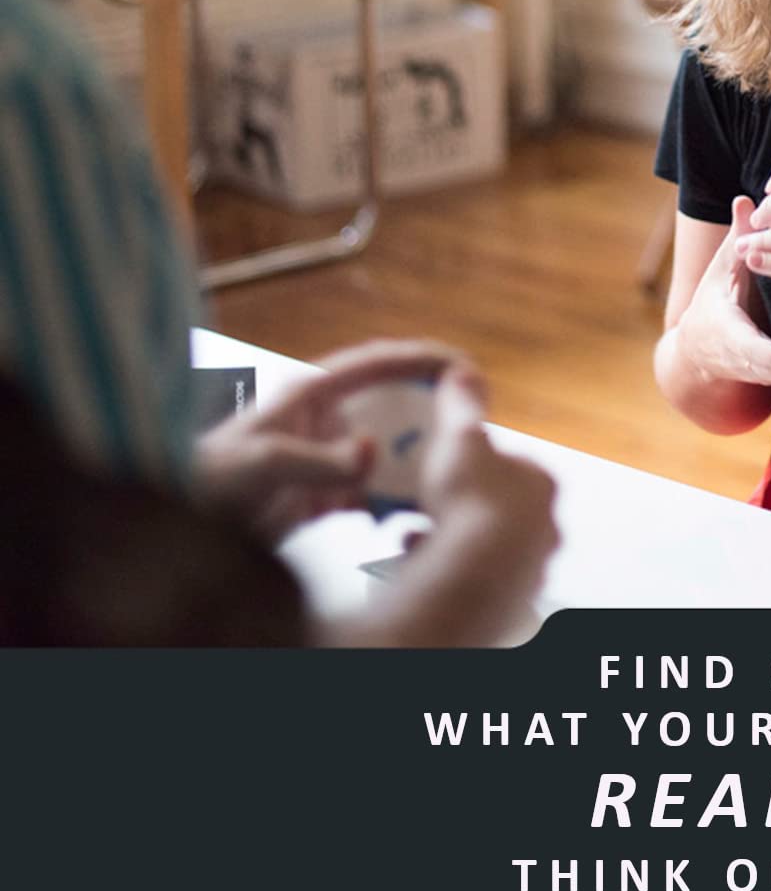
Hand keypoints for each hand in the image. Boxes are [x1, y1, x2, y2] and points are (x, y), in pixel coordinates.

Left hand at [192, 338, 465, 541]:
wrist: (174, 532)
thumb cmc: (203, 485)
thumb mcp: (258, 466)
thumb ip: (315, 460)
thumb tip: (370, 452)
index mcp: (310, 394)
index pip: (377, 363)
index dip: (421, 358)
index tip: (463, 363)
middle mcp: (324, 419)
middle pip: (393, 402)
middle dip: (433, 408)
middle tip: (475, 418)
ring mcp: (327, 457)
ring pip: (390, 449)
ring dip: (420, 459)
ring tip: (455, 470)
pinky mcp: (325, 495)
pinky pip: (375, 492)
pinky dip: (397, 502)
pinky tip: (413, 516)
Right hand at [322, 365, 559, 647]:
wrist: (470, 577)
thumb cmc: (471, 501)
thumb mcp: (460, 437)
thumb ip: (461, 405)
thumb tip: (461, 370)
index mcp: (542, 484)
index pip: (516, 464)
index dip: (482, 461)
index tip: (453, 462)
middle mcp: (546, 528)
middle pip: (503, 508)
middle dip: (467, 503)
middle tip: (432, 499)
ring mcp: (529, 568)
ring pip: (490, 547)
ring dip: (455, 538)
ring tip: (418, 532)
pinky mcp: (506, 602)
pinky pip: (473, 581)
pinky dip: (446, 568)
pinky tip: (418, 558)